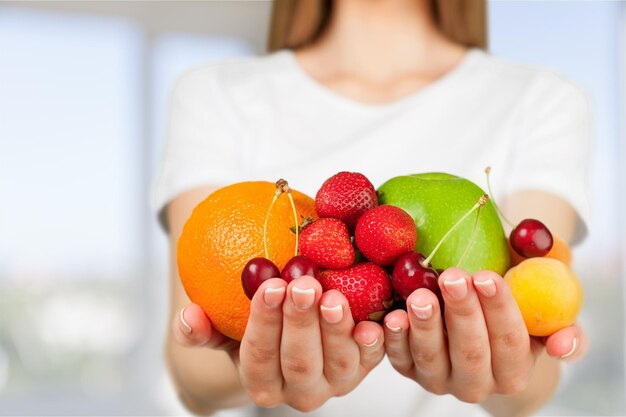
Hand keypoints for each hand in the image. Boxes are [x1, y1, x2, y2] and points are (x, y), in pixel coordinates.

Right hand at [172, 276, 385, 411]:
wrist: (292, 339)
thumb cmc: (257, 330)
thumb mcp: (225, 330)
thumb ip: (202, 329)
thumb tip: (188, 317)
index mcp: (263, 384)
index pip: (259, 357)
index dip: (264, 323)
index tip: (270, 287)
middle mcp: (300, 391)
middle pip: (300, 361)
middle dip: (301, 322)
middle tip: (303, 285)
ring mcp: (336, 382)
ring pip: (338, 363)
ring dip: (337, 329)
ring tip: (334, 296)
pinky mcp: (365, 368)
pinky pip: (375, 359)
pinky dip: (375, 342)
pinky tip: (376, 319)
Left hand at [382, 267, 586, 402]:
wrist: (479, 325)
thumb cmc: (514, 310)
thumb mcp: (546, 313)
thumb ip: (563, 324)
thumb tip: (563, 343)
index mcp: (514, 371)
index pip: (510, 342)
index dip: (500, 309)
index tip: (487, 277)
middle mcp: (477, 383)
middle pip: (470, 351)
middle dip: (462, 313)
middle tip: (453, 277)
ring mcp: (439, 379)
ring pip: (432, 358)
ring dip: (426, 327)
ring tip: (421, 296)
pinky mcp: (409, 370)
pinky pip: (399, 358)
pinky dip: (394, 339)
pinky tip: (393, 317)